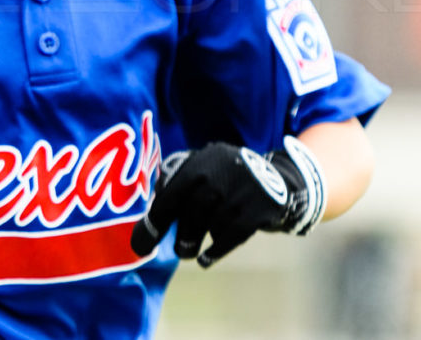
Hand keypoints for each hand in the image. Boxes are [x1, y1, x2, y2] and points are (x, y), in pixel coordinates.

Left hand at [130, 135, 325, 267]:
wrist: (280, 179)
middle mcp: (220, 172)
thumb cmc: (229, 178)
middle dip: (180, 234)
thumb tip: (147, 213)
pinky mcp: (258, 209)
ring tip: (190, 252)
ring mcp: (240, 190)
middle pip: (190, 210)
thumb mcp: (206, 165)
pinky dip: (216, 250)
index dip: (154, 221)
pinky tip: (206, 260)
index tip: (140, 244)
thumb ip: (178, 180)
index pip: (171, 193)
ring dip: (197, 241)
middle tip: (176, 250)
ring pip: (210, 224)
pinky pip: (231, 236)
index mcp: (201, 160)